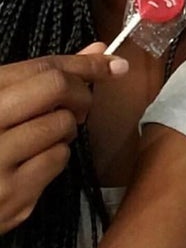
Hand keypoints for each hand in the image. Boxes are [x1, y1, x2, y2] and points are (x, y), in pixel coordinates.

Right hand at [0, 44, 127, 233]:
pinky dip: (55, 157)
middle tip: (79, 105)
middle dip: (79, 93)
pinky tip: (33, 162)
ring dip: (64, 129)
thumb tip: (100, 51)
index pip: (41, 66)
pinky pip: (57, 161)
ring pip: (61, 125)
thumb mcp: (0, 101)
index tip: (112, 62)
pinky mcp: (11, 195)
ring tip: (42, 137)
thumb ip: (43, 77)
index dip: (83, 62)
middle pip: (56, 87)